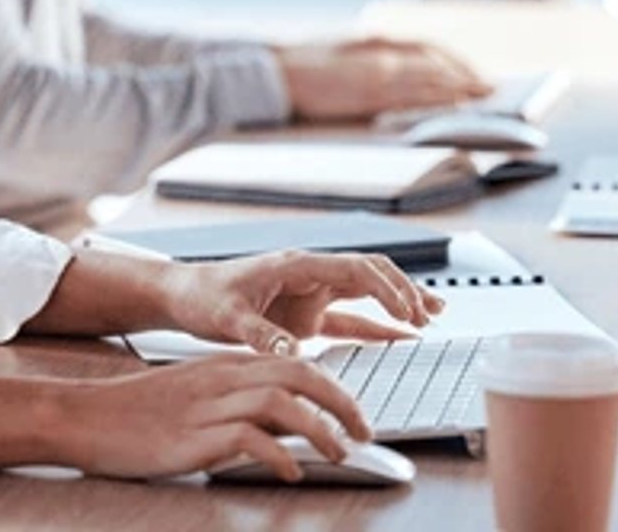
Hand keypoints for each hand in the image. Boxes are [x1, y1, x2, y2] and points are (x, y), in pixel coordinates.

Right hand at [54, 354, 374, 481]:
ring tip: (339, 452)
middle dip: (342, 401)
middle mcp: (222, 379)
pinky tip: (291, 471)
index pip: (294, 362)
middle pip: (298, 374)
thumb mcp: (193, 395)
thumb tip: (282, 422)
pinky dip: (279, 455)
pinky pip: (249, 439)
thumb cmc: (136, 411)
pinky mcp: (194, 436)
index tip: (354, 412)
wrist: (85, 416)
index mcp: (224, 366)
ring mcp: (208, 407)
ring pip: (282, 403)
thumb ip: (234, 399)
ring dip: (320, 429)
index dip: (334, 385)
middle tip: (365, 431)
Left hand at [161, 249, 442, 353]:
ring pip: (366, 292)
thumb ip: (258, 334)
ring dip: (398, 300)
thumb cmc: (202, 297)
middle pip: (370, 273)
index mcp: (296, 266)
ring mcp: (311, 294)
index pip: (354, 269)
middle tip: (429, 314)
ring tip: (433, 314)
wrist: (183, 296)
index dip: (387, 288)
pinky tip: (401, 336)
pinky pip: (351, 318)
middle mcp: (310, 275)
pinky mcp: (307, 315)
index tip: (410, 311)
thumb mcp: (226, 317)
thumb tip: (291, 351)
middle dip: (403, 290)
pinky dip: (378, 325)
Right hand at [276, 34, 491, 121]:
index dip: (454, 60)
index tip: (473, 71)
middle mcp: (382, 54)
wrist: (276, 73)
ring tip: (484, 98)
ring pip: (431, 80)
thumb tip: (399, 66)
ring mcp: (377, 75)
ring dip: (461, 88)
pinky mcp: (369, 95)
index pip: (427, 49)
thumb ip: (373, 53)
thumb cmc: (304, 63)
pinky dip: (437, 100)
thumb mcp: (344, 49)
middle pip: (436, 64)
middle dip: (467, 75)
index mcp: (376, 41)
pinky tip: (454, 106)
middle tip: (492, 87)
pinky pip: (413, 98)